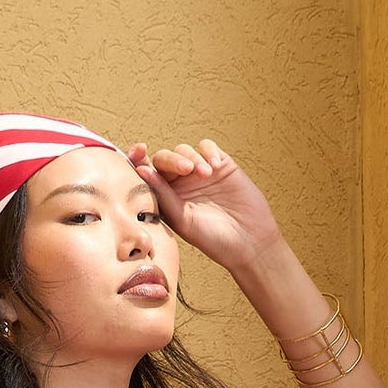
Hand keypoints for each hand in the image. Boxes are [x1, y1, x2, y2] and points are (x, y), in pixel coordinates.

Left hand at [127, 137, 282, 277]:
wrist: (249, 241)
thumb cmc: (214, 239)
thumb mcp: (183, 220)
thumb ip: (162, 195)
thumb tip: (141, 170)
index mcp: (167, 199)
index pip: (148, 174)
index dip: (139, 158)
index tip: (138, 151)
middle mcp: (181, 184)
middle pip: (166, 158)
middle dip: (173, 159)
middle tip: (186, 170)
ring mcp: (200, 173)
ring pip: (185, 150)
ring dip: (192, 158)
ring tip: (206, 175)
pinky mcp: (221, 165)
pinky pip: (207, 147)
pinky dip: (208, 152)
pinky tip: (215, 168)